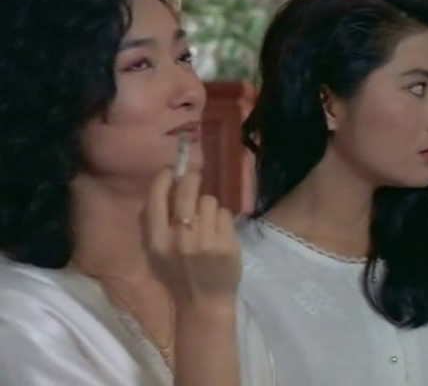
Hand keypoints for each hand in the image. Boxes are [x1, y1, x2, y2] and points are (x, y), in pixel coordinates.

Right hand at [143, 169, 241, 310]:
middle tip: (194, 177)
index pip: (157, 197)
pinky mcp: (227, 243)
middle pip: (187, 190)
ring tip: (207, 223)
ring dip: (209, 207)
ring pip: (209, 201)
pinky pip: (226, 214)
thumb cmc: (177, 276)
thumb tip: (163, 185)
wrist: (203, 303)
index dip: (164, 178)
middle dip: (192, 179)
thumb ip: (154, 223)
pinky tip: (219, 235)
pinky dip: (223, 221)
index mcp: (156, 240)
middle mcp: (180, 238)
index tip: (171, 170)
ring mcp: (205, 240)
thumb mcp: (154, 253)